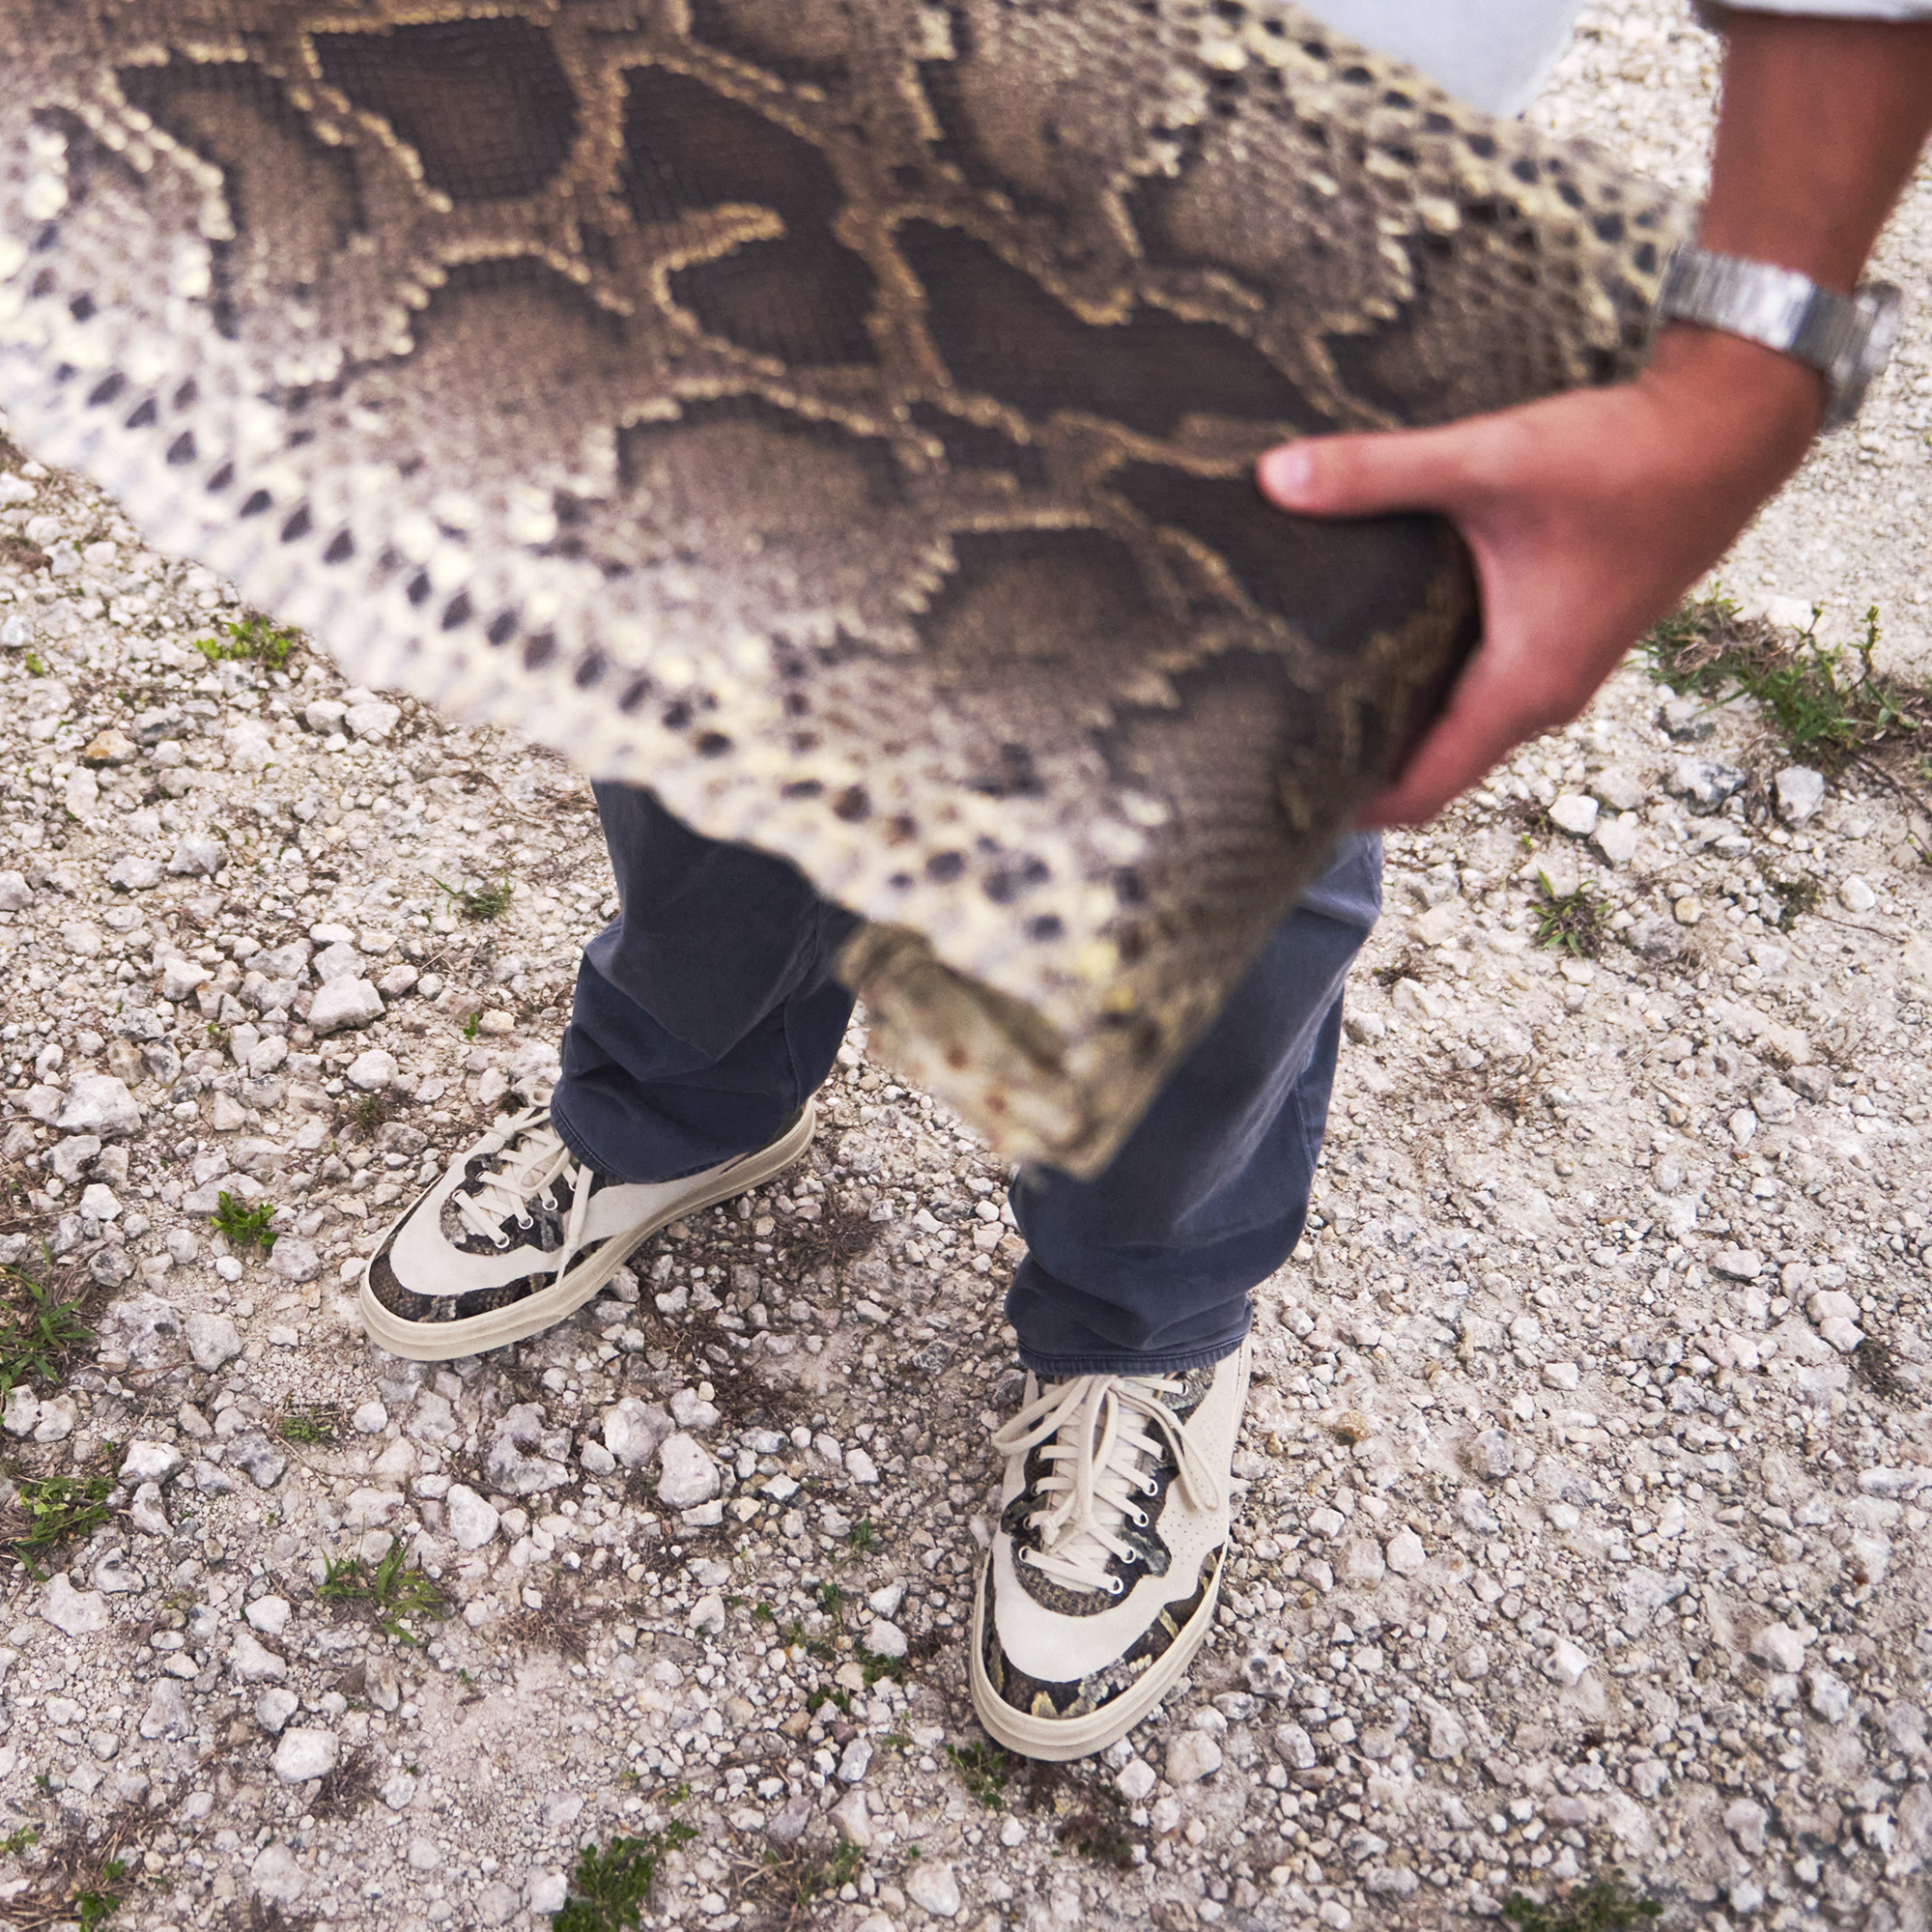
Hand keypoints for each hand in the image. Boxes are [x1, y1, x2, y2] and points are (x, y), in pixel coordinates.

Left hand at [1256, 327, 1821, 827]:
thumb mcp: (1487, 461)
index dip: (1351, 810)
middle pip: (1434, 767)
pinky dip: (1433, 683)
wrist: (1731, 423)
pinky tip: (1378, 640)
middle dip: (1358, 767)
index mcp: (1522, 687)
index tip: (1279, 805)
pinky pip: (1485, 685)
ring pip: (1461, 724)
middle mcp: (1544, 695)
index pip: (1421, 793)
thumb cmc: (1624, 454)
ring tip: (1307, 699)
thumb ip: (1377, 472)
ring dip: (1396, 723)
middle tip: (1270, 748)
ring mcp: (1561, 666)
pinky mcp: (1567, 630)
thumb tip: (1274, 478)